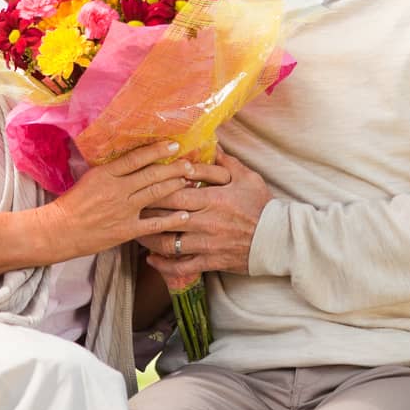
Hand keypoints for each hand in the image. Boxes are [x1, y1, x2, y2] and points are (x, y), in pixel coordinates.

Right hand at [40, 141, 209, 260]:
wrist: (58, 230)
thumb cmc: (71, 203)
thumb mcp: (89, 178)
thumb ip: (111, 171)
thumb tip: (132, 161)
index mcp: (106, 173)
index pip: (136, 158)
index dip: (157, 150)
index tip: (174, 144)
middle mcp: (117, 189)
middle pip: (151, 174)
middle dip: (174, 168)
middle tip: (190, 164)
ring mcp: (123, 210)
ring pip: (155, 194)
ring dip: (175, 186)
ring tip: (190, 181)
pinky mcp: (125, 230)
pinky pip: (153, 223)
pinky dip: (170, 219)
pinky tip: (185, 215)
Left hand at [143, 149, 271, 278]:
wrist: (279, 239)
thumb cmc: (262, 206)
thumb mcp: (247, 178)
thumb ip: (226, 162)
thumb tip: (212, 143)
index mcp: (212, 199)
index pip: (174, 194)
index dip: (153, 191)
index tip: (140, 186)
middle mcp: (205, 222)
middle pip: (165, 218)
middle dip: (144, 213)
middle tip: (130, 208)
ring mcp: (207, 244)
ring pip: (168, 243)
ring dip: (148, 239)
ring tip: (136, 232)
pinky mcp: (210, 262)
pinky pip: (181, 266)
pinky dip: (164, 265)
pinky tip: (152, 259)